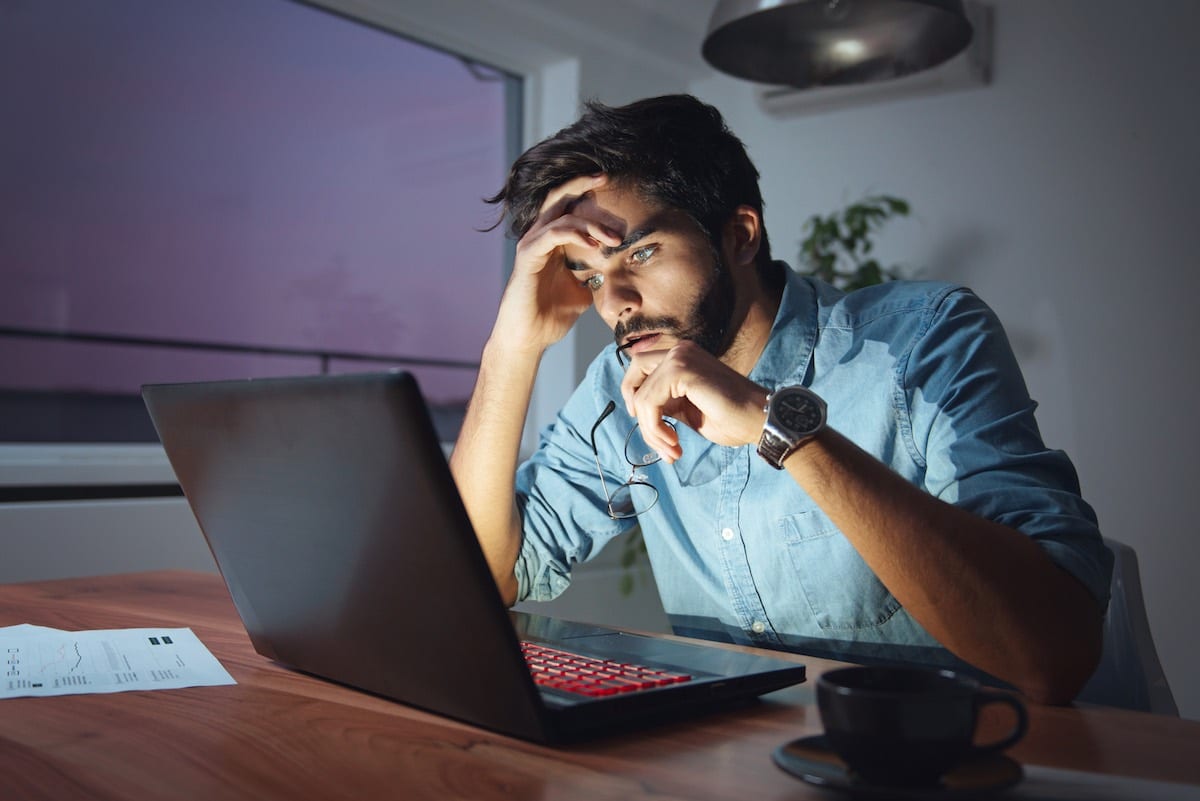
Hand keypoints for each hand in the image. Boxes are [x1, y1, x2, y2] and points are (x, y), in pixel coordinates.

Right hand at [491, 174, 623, 353]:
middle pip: (559, 196)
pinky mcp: (528, 257)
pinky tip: (593, 245)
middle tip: (608, 179)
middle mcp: (539, 236)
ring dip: (590, 221)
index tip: (613, 186)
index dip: (587, 190)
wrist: (529, 338)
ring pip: (559, 214)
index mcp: (551, 240)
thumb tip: (622, 269)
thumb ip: (596, 273)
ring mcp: (531, 245)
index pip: (568, 204)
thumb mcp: (583, 289)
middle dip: (583, 184)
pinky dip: (574, 234)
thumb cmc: (551, 315)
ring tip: (613, 236)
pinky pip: (552, 234)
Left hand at [619, 341, 767, 461]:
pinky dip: (655, 428)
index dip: (637, 398)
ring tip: (672, 449)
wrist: (760, 420)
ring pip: (641, 396)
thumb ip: (665, 403)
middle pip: (634, 372)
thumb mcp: (687, 409)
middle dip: (636, 408)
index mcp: (682, 357)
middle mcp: (680, 351)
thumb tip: (640, 411)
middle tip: (655, 438)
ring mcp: (680, 357)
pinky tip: (674, 442)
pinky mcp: (682, 370)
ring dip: (650, 430)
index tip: (653, 429)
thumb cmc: (731, 418)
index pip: (641, 370)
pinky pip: (649, 402)